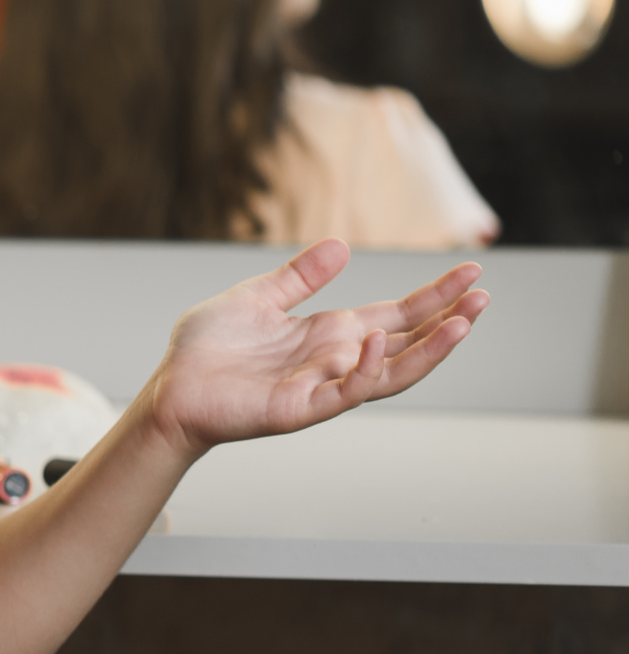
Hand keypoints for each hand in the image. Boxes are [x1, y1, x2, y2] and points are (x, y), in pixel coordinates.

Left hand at [142, 238, 487, 457]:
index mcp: (329, 333)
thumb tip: (340, 245)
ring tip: (463, 322)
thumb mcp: (257, 297)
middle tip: (484, 295)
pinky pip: (346, 391)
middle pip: (407, 342)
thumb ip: (298, 277)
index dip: (434, 295)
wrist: (170, 388)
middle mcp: (336, 360)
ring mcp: (323, 386)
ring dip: (429, 350)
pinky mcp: (301, 408)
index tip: (472, 271)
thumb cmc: (208, 349)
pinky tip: (378, 339)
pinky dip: (366, 367)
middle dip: (448, 320)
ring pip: (391, 371)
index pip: (397, 314)